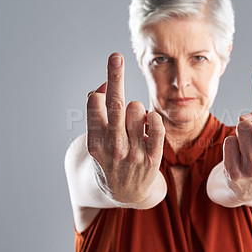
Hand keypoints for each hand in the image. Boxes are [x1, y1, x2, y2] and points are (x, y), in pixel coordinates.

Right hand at [86, 53, 165, 207]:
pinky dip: (154, 117)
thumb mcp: (94, 141)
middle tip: (115, 57)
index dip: (102, 87)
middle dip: (115, 77)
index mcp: (94, 143)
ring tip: (134, 122)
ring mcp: (133, 154)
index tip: (111, 65)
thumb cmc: (108, 162)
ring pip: (137, 110)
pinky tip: (149, 121)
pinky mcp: (152, 158)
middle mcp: (112, 148)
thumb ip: (98, 113)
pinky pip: (157, 126)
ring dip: (137, 108)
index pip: (95, 107)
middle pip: (115, 104)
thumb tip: (103, 85)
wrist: (125, 195)